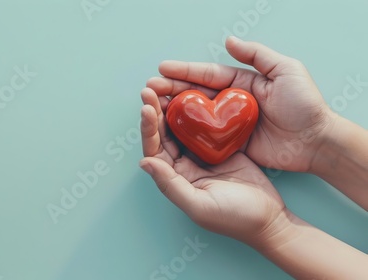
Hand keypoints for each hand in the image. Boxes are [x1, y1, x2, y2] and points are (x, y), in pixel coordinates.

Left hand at [139, 88, 288, 242]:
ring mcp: (202, 155)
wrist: (270, 219)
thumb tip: (144, 161)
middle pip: (164, 135)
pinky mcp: (221, 148)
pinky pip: (205, 126)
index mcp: (174, 179)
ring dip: (173, 108)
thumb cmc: (235, 218)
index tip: (147, 108)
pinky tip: (194, 95)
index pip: (155, 150)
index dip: (149, 129)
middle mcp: (183, 166)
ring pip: (182, 127)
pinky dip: (198, 111)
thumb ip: (171, 184)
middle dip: (155, 112)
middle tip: (150, 89)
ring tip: (166, 87)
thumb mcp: (199, 205)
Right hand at [146, 36, 336, 171]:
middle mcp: (230, 101)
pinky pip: (204, 137)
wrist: (316, 142)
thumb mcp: (286, 70)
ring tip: (152, 106)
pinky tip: (170, 129)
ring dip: (173, 110)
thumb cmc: (305, 105)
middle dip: (171, 89)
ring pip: (195, 114)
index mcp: (242, 82)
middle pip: (195, 93)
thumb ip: (257, 55)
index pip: (207, 74)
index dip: (184, 71)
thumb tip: (229, 40)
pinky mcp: (230, 144)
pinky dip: (186, 133)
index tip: (162, 69)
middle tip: (148, 89)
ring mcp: (228, 123)